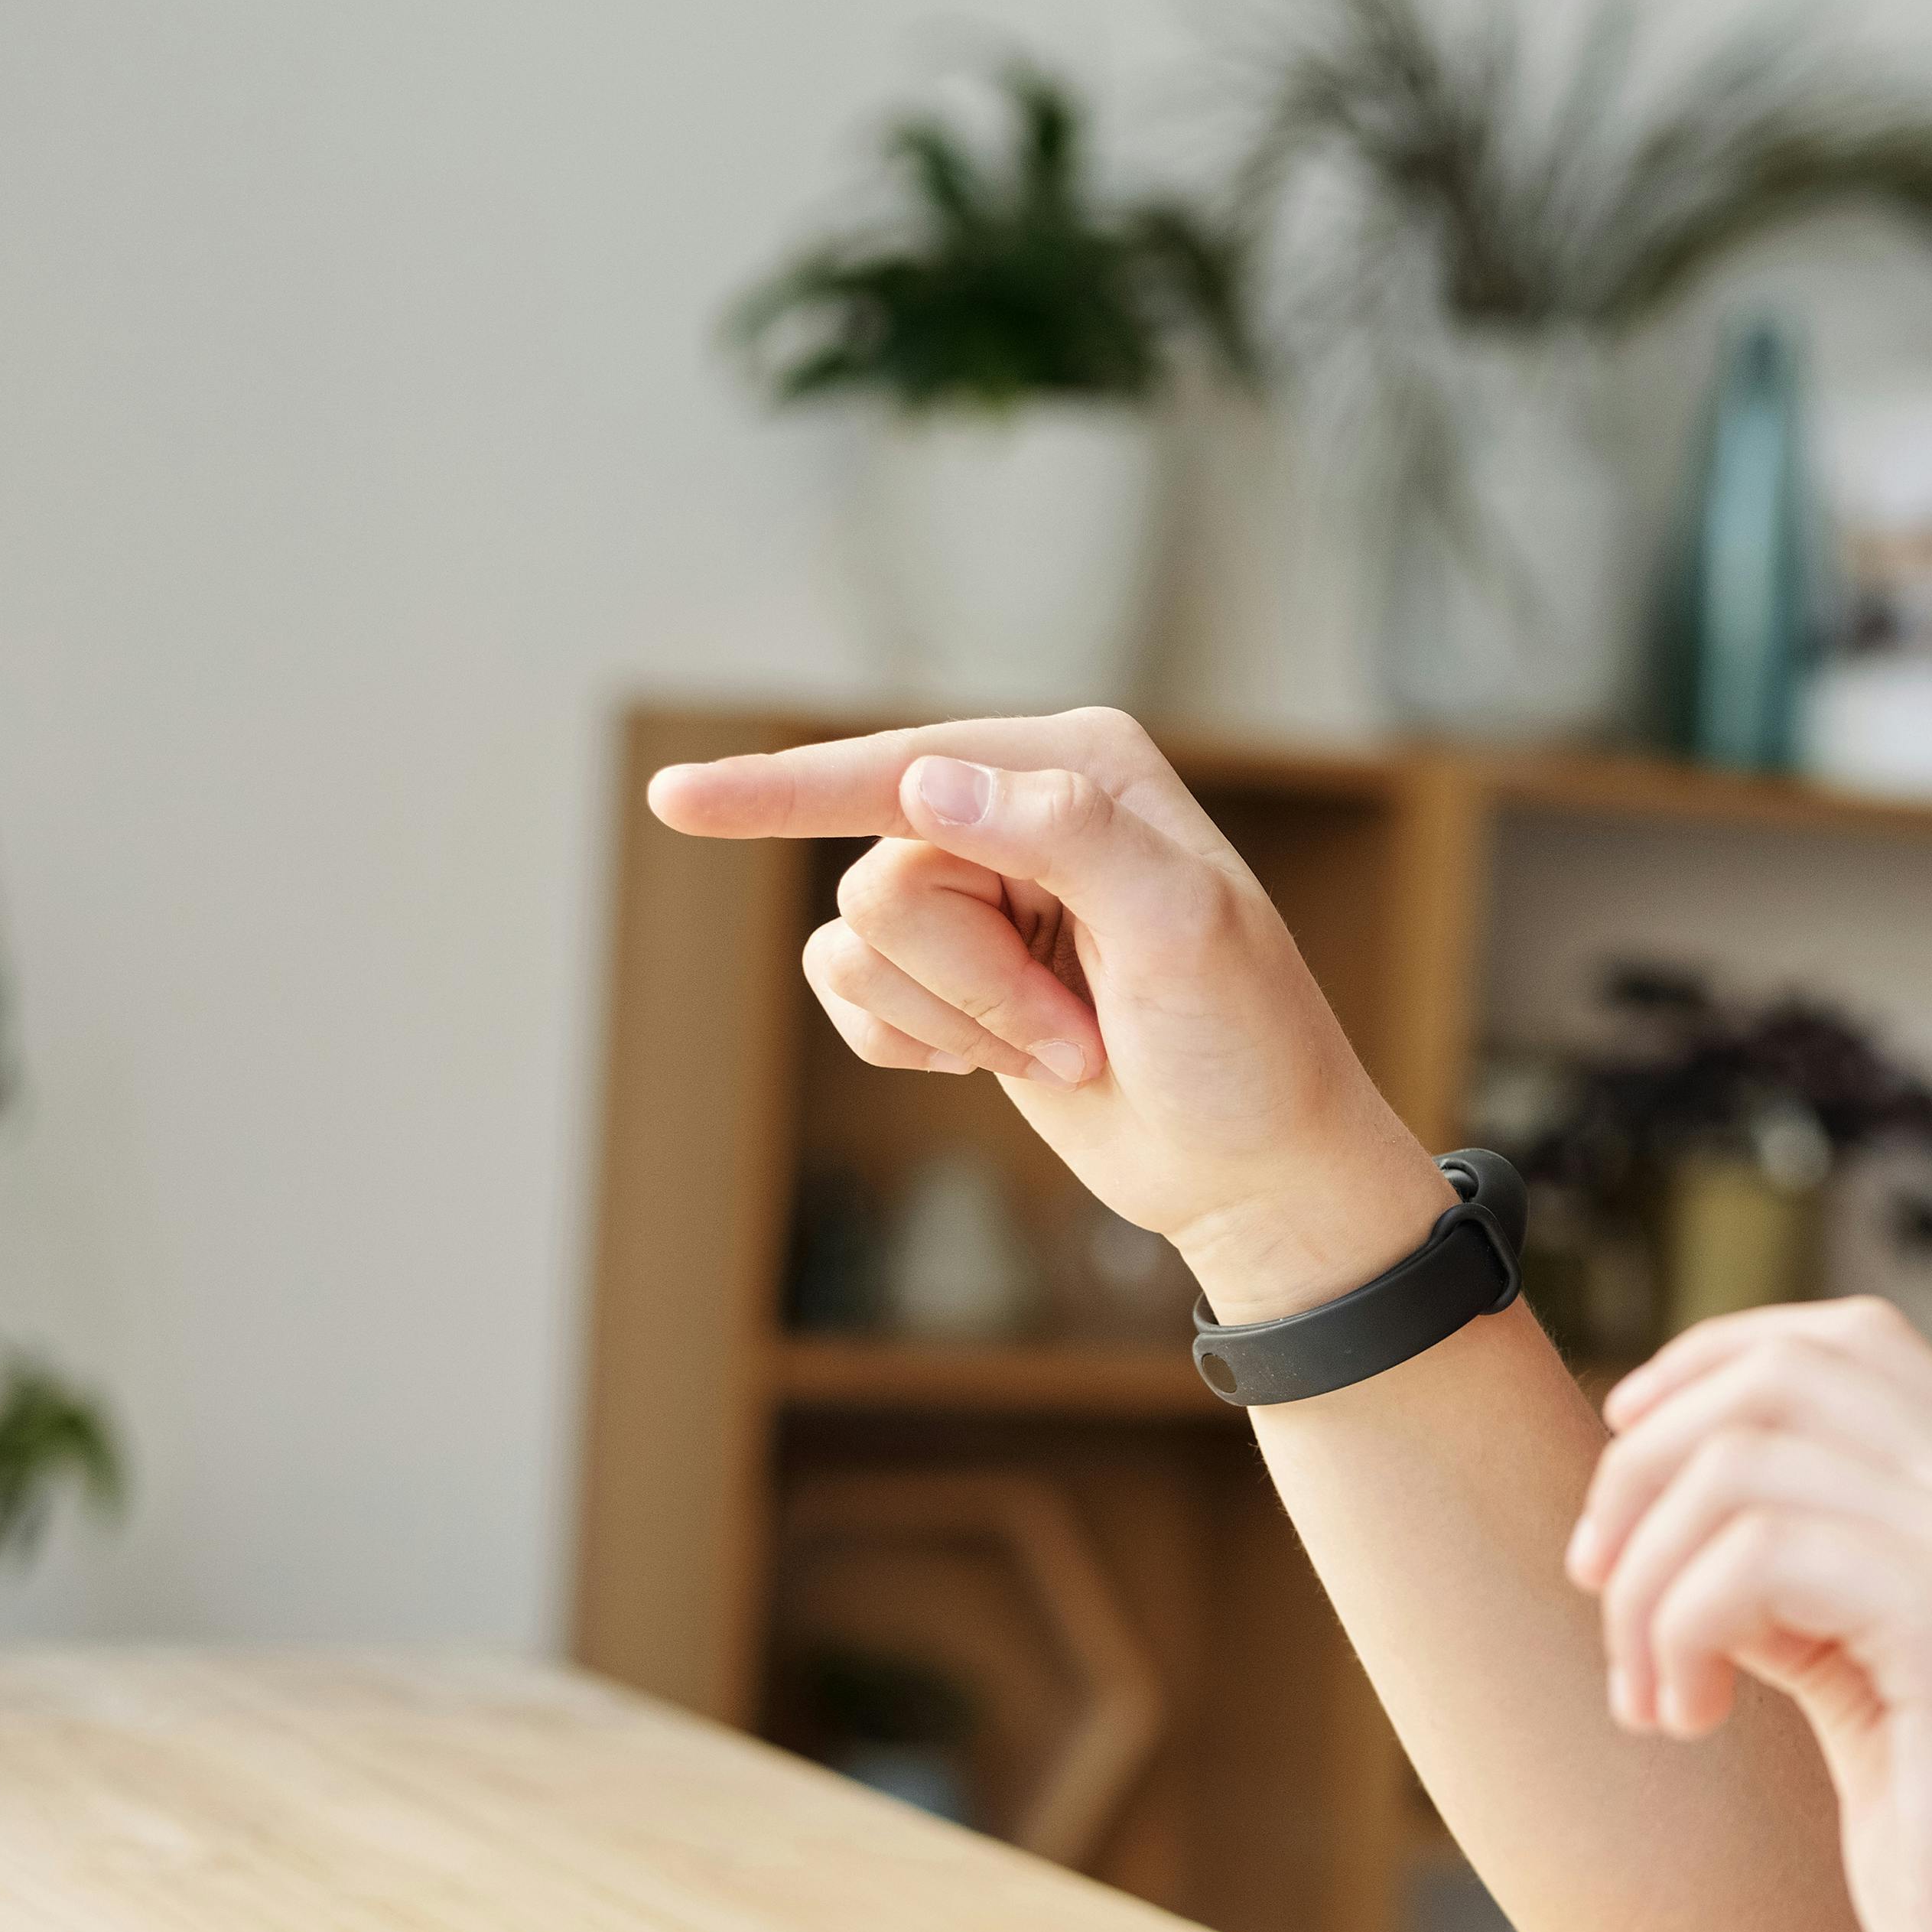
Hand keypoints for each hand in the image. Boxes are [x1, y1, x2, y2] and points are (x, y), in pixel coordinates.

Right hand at [644, 710, 1448, 1317]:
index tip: (678, 801)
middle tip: (1083, 1029)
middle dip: (973, 982)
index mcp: (1077, 763)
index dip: (788, 789)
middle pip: (880, 879)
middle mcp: (1014, 806)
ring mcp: (976, 891)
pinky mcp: (948, 971)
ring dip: (959, 1022)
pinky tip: (998, 1064)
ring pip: (858, 944)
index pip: (903, 769)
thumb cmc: (1243, 1048)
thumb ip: (1066, 836)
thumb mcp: (1183, 932)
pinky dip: (918, 1045)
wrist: (1252, 1168)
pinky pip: (848, 994)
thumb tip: (927, 787)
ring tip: (1069, 1048)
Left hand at [1564, 1300, 1931, 1931]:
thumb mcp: (1871, 1684)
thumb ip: (1806, 1584)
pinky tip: (1691, 1720)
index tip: (1625, 1466)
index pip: (1845, 1341)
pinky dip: (1682, 1627)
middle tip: (1602, 1592)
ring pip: (1746, 1460)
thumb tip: (1666, 1515)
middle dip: (1646, 1469)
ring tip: (1653, 1693)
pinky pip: (1757, 1553)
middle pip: (1781, 1372)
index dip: (1710, 1370)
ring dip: (1649, 1576)